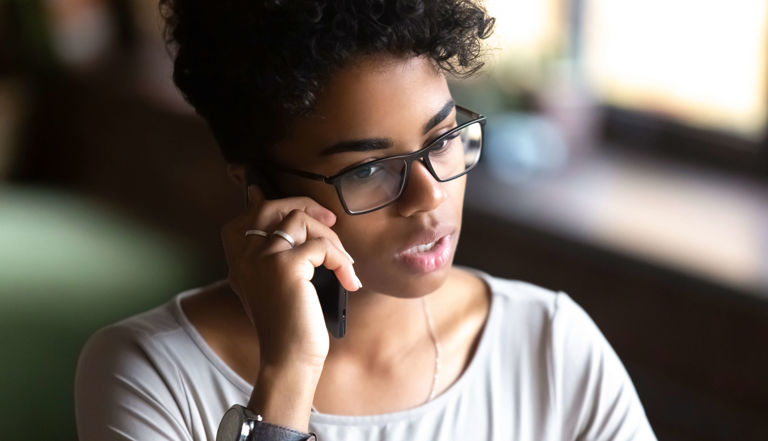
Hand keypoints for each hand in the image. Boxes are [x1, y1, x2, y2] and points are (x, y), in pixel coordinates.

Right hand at [220, 185, 360, 370]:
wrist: (288, 359)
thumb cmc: (289, 325)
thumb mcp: (275, 285)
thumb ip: (278, 256)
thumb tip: (302, 223)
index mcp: (239, 259)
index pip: (252, 212)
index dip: (282, 205)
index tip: (309, 217)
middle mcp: (245, 254)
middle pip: (271, 206)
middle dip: (305, 206)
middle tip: (330, 222)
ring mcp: (262, 257)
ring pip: (299, 220)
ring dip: (330, 237)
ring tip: (343, 263)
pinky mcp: (285, 266)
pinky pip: (322, 246)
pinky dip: (341, 261)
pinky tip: (349, 281)